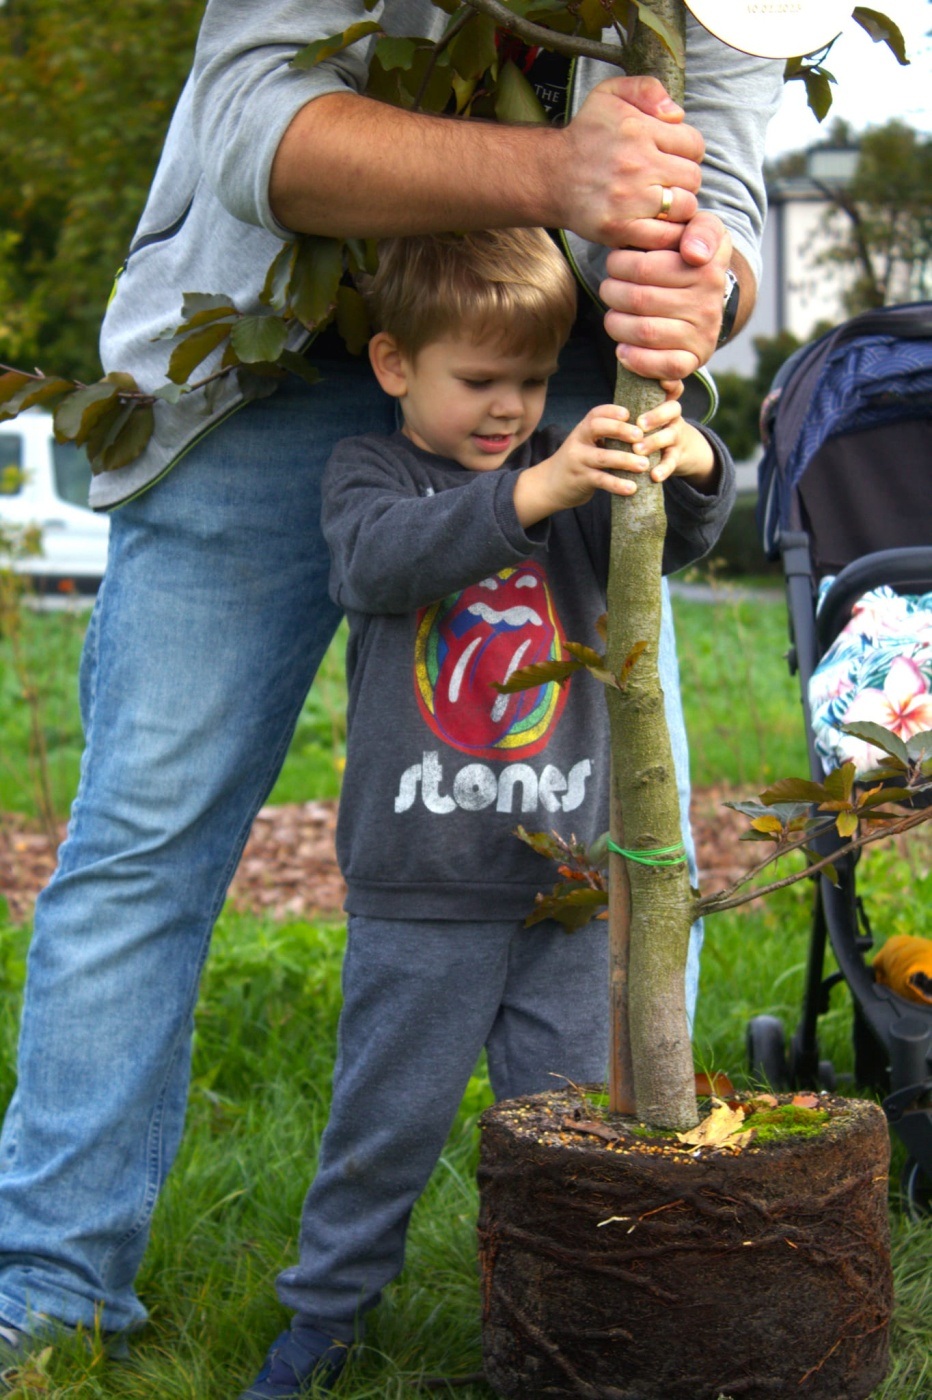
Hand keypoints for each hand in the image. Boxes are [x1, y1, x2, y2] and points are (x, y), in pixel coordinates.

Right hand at [513, 405, 649, 526]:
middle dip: (620, 430)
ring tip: (644, 465)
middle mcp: (578, 442)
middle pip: (597, 428)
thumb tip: (642, 433)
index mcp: (583, 430)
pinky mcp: (580, 480)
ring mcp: (578, 461)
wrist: (549, 485)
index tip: (629, 414)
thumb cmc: (577, 462)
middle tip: (640, 436)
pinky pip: (601, 481)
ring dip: (625, 460)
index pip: (596, 414)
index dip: (612, 411)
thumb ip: (605, 437)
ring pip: (602, 457)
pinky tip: (632, 488)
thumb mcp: (585, 444)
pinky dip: (617, 484)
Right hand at [557, 77, 702, 247]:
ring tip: (661, 203)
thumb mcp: (611, 94)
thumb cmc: (585, 136)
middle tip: (665, 182)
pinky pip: (664, 236)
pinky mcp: (619, 228)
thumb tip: (677, 113)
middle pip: (693, 177)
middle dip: (684, 180)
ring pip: (684, 207)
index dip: (687, 151)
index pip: (694, 144)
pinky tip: (655, 223)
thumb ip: (648, 88)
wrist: (550, 176)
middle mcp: (635, 164)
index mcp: (638, 129)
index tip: (670, 157)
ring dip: (678, 207)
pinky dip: (666, 233)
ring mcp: (628, 200)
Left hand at [600, 213, 732, 379]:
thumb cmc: (691, 256)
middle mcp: (708, 303)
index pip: (644, 268)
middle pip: (639, 300)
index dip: (619, 265)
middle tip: (609, 288)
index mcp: (707, 269)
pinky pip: (665, 366)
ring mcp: (703, 334)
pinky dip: (636, 359)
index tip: (617, 262)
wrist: (710, 296)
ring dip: (616, 323)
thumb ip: (701, 229)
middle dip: (612, 292)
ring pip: (644, 331)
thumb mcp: (703, 230)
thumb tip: (694, 254)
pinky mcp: (694, 359)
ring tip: (613, 314)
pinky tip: (623, 349)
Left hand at [624, 384, 715, 488]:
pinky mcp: (677, 457)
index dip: (670, 384)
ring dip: (654, 442)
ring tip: (638, 450)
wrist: (679, 452)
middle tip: (640, 424)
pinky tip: (654, 476)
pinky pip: (671, 462)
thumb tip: (616, 378)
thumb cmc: (653, 428)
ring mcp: (676, 436)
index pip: (672, 387)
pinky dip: (663, 469)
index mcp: (663, 403)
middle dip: (656, 415)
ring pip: (670, 435)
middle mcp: (673, 417)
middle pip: (672, 409)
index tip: (662, 383)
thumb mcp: (648, 414)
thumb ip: (636, 402)